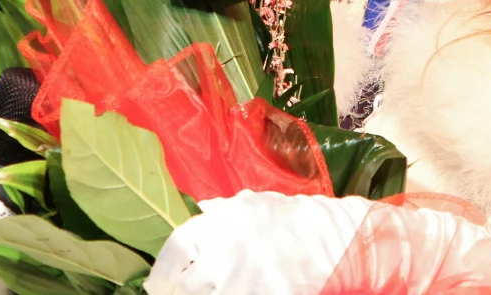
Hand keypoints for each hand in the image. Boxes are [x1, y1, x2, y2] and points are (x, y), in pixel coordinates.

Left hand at [145, 191, 371, 294]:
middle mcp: (221, 256)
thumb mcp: (253, 204)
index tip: (158, 284)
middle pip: (182, 287)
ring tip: (213, 292)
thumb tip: (202, 212)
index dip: (161, 273)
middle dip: (178, 293)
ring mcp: (237, 285)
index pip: (174, 251)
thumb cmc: (293, 219)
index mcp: (217, 225)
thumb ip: (222, 211)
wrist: (332, 241)